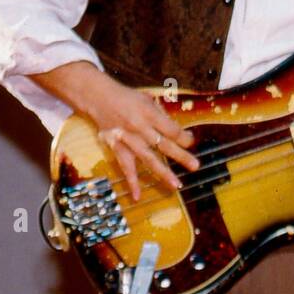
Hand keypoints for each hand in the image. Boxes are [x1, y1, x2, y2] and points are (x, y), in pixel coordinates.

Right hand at [92, 79, 199, 201]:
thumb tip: (178, 132)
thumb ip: (162, 116)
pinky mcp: (116, 147)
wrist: (98, 97)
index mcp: (148, 113)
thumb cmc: (127, 97)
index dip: (183, 137)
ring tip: (176, 185)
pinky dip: (131, 181)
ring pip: (147, 159)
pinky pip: (126, 167)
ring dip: (163, 172)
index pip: (171, 130)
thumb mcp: (147, 99)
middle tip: (195, 166)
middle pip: (163, 145)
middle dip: (181, 156)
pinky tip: (138, 196)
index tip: (191, 142)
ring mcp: (127, 139)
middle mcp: (139, 127)